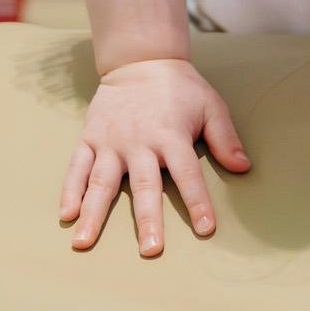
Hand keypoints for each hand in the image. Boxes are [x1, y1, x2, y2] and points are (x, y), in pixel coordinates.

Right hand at [61, 58, 250, 256]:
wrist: (139, 59)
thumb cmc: (179, 88)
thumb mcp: (210, 105)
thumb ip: (224, 138)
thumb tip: (243, 167)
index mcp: (171, 135)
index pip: (187, 173)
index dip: (197, 201)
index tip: (205, 229)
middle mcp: (139, 142)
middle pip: (145, 186)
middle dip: (148, 220)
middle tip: (150, 251)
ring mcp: (111, 142)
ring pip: (102, 182)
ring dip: (94, 214)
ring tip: (84, 242)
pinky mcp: (90, 137)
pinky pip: (77, 167)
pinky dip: (70, 190)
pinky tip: (66, 215)